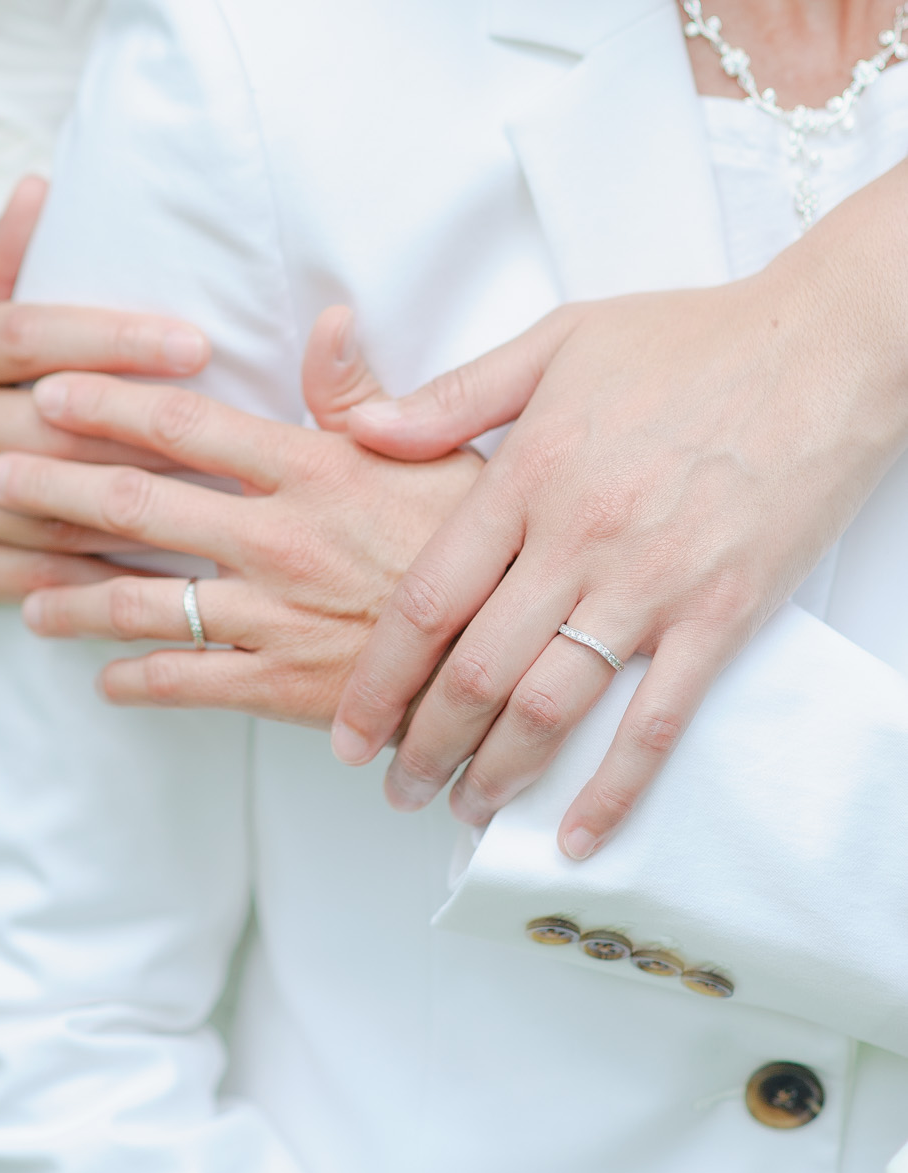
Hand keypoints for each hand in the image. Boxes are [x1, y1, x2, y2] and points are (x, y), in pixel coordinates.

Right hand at [0, 179, 210, 638]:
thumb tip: (42, 185)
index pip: (28, 334)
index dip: (114, 337)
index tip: (196, 344)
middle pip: (52, 424)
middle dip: (147, 428)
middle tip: (232, 429)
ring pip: (54, 506)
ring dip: (144, 508)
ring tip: (220, 500)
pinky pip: (40, 576)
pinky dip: (109, 577)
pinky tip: (169, 570)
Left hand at [0, 308, 483, 723]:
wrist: (523, 654)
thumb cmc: (482, 544)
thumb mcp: (436, 454)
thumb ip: (363, 394)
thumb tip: (331, 316)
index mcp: (310, 469)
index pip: (185, 425)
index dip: (107, 403)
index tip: (46, 387)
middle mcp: (277, 538)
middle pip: (139, 504)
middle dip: (54, 485)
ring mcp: (273, 616)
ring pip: (143, 603)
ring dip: (72, 599)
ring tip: (23, 600)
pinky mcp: (283, 687)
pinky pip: (187, 682)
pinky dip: (135, 681)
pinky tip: (102, 680)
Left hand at [333, 207, 907, 857]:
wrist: (824, 349)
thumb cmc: (690, 339)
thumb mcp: (556, 342)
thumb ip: (455, 396)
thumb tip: (363, 431)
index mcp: (530, 472)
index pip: (429, 598)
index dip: (378, 676)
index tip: (349, 727)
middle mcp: (578, 538)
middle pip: (475, 669)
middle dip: (423, 745)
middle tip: (395, 786)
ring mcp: (652, 583)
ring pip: (550, 706)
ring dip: (497, 774)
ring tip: (464, 810)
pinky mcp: (723, 615)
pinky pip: (656, 722)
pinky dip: (612, 789)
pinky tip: (576, 833)